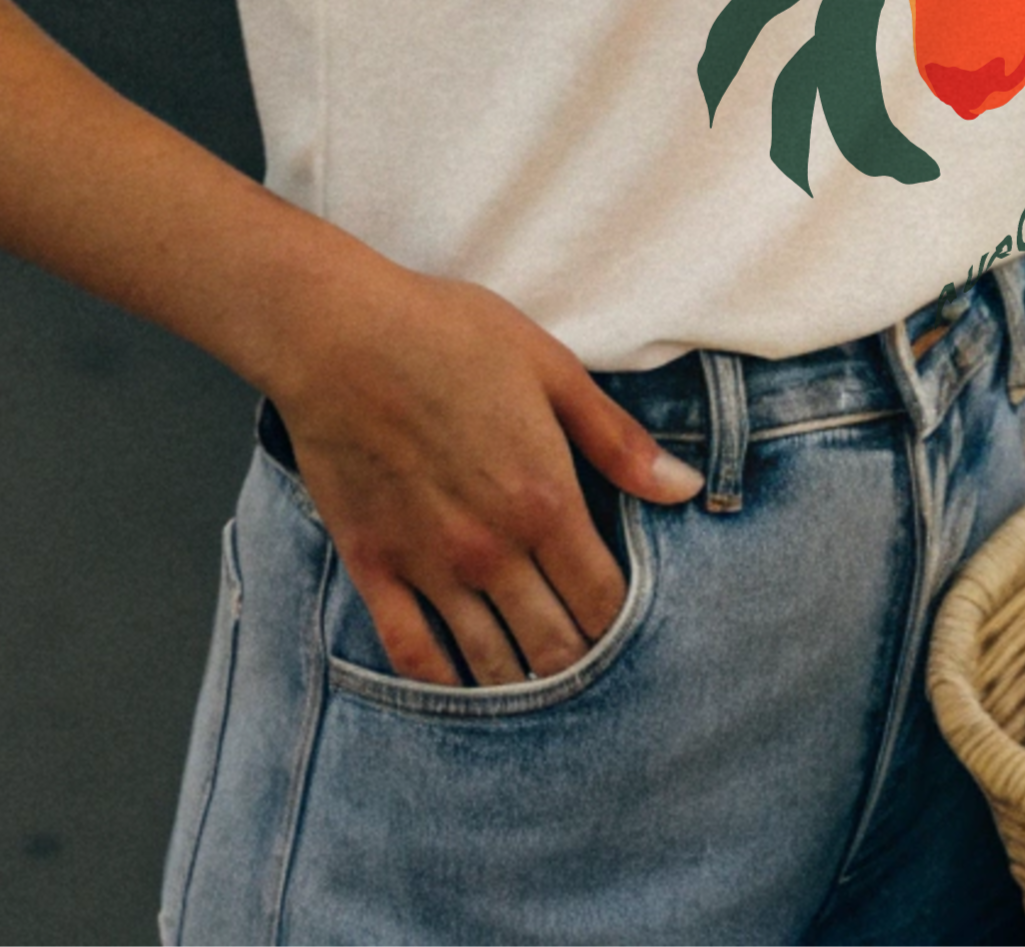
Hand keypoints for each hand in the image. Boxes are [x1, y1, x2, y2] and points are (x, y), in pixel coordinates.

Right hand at [269, 265, 704, 688]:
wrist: (339, 335)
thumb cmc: (449, 336)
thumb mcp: (551, 369)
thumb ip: (617, 439)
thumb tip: (685, 489)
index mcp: (544, 500)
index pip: (604, 603)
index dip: (628, 631)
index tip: (637, 633)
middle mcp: (490, 550)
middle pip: (553, 649)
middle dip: (581, 666)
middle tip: (595, 669)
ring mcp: (428, 566)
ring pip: (488, 665)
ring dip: (520, 686)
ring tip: (540, 688)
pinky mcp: (373, 567)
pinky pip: (412, 655)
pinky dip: (444, 685)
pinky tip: (463, 688)